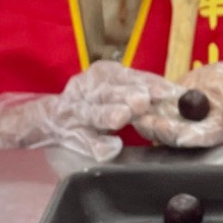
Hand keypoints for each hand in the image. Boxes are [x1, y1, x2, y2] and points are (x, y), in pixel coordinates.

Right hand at [0, 61, 180, 160]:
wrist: (48, 119)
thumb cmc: (93, 104)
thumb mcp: (113, 90)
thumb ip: (139, 90)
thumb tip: (175, 96)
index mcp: (103, 74)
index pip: (128, 76)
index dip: (148, 83)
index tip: (167, 92)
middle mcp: (86, 89)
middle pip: (109, 91)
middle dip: (126, 95)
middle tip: (142, 101)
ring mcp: (74, 111)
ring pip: (92, 112)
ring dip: (107, 114)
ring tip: (121, 117)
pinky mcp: (67, 134)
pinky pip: (83, 140)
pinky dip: (97, 145)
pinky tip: (110, 149)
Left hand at [133, 63, 222, 148]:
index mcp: (217, 132)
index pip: (202, 138)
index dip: (190, 137)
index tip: (180, 135)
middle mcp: (195, 133)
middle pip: (176, 136)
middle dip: (162, 130)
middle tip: (150, 122)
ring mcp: (179, 124)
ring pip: (161, 127)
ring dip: (149, 122)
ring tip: (138, 114)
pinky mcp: (167, 113)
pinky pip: (154, 113)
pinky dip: (145, 109)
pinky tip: (136, 103)